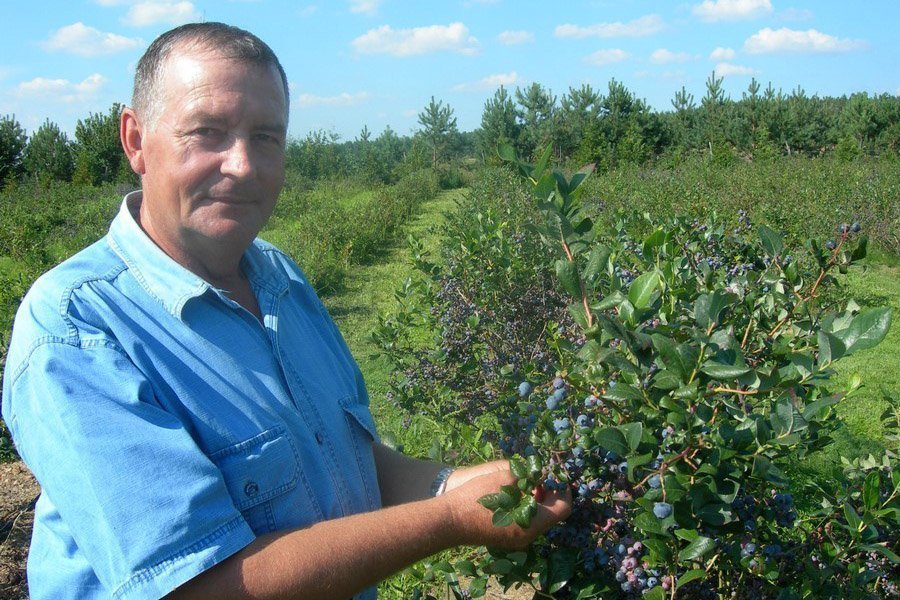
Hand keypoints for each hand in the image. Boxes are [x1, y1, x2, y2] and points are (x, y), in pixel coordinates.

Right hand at [439, 466, 571, 549]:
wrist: (448, 521)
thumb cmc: (476, 498)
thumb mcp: (504, 478)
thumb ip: (527, 475)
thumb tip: (541, 473)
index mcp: (532, 523)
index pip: (563, 509)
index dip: (564, 490)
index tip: (558, 476)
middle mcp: (528, 536)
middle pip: (551, 515)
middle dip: (549, 494)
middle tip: (541, 476)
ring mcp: (516, 540)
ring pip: (537, 519)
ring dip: (537, 500)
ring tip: (526, 482)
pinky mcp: (505, 538)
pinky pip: (525, 523)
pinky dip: (525, 508)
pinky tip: (513, 494)